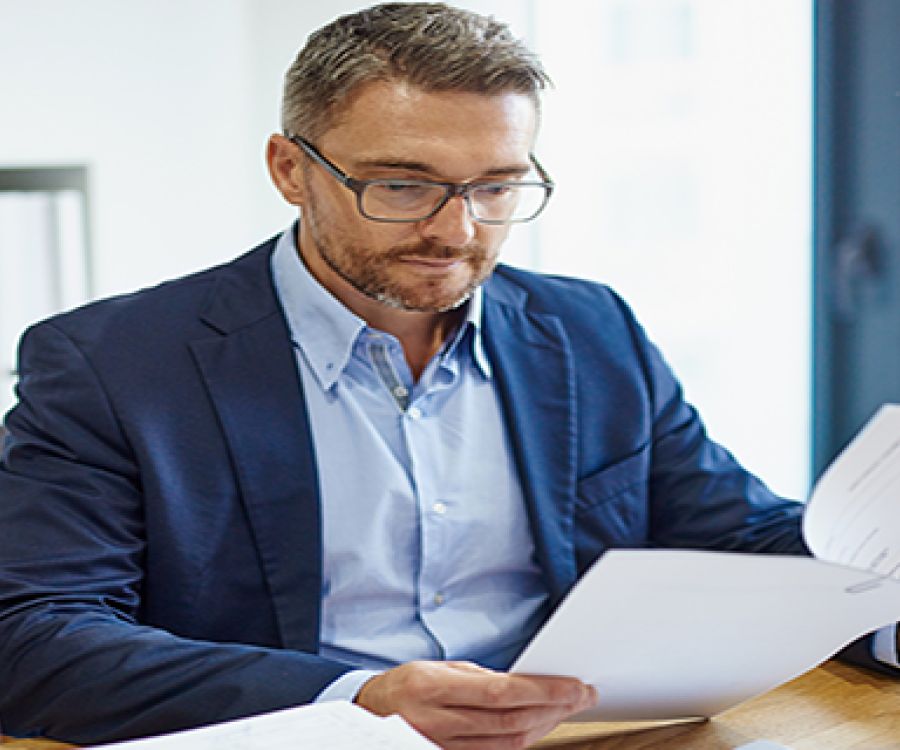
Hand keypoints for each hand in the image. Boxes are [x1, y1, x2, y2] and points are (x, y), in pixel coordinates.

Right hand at [355, 660, 597, 748]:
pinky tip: (540, 726)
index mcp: (433, 688)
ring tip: (567, 708)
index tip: (574, 685)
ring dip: (545, 726)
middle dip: (554, 708)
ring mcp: (443, 747)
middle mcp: (437, 721)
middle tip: (582, 695)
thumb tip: (526, 684)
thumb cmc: (407, 685)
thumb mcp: (439, 668)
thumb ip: (479, 678)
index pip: (501, 692)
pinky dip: (524, 741)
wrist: (370, 715)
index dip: (543, 690)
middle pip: (510, 722)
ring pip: (508, 744)